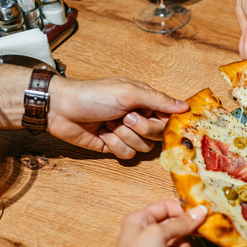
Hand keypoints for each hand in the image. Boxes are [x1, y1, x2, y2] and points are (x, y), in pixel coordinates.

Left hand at [47, 76, 188, 158]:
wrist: (62, 109)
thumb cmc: (94, 95)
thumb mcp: (129, 92)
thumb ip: (159, 100)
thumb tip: (185, 107)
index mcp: (146, 102)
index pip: (168, 118)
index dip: (163, 122)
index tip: (155, 118)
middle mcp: (139, 118)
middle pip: (157, 135)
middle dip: (140, 128)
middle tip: (125, 117)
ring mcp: (127, 133)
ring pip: (142, 147)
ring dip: (124, 136)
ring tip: (109, 123)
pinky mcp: (114, 146)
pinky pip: (127, 154)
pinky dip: (114, 145)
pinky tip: (103, 134)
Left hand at [95, 200, 206, 246]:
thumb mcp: (160, 235)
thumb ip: (182, 223)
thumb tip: (201, 211)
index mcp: (140, 219)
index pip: (166, 207)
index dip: (183, 212)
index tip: (199, 219)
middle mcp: (144, 233)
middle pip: (173, 227)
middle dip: (186, 235)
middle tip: (195, 242)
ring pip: (175, 245)